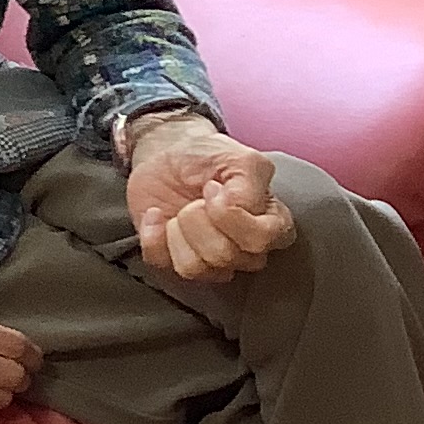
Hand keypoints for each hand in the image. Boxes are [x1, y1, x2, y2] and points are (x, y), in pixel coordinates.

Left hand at [125, 112, 296, 282]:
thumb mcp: (239, 157)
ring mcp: (210, 260)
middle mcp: (246, 250)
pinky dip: (152, 235)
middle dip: (199, 218)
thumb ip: (251, 182)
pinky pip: (162, 263)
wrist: (168, 155)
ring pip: (194, 268)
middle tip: (197, 197)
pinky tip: (156, 215)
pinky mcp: (174, 261)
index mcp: (272, 224)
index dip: (230, 215)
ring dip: (178, 230)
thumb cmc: (210, 157)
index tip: (213, 187)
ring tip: (181, 209)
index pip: (261, 240)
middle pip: (224, 256)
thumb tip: (237, 208)